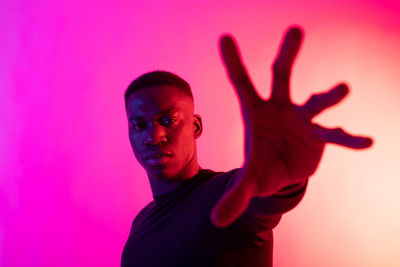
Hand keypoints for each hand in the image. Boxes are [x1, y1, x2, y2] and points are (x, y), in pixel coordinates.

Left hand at [211, 26, 372, 227]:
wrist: (283, 175)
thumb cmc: (261, 166)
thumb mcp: (248, 181)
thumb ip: (234, 197)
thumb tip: (216, 221)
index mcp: (255, 112)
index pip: (242, 84)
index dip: (233, 62)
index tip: (224, 37)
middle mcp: (279, 108)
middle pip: (282, 76)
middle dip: (288, 54)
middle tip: (295, 30)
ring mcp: (301, 120)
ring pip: (315, 103)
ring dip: (328, 96)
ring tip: (343, 88)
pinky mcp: (318, 136)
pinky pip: (335, 136)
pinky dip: (349, 139)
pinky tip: (366, 142)